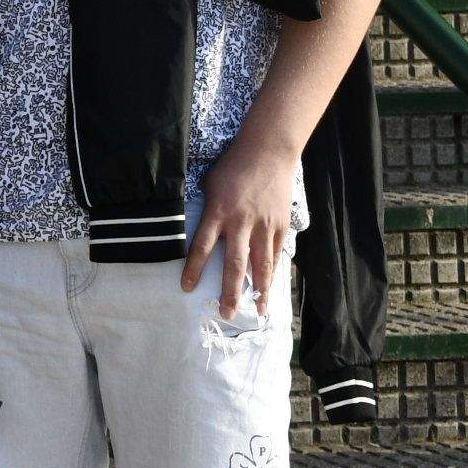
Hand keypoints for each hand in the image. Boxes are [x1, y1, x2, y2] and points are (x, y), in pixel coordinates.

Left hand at [187, 132, 294, 318]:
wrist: (267, 153)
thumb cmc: (232, 168)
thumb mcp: (209, 186)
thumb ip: (206, 212)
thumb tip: (197, 233)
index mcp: (218, 212)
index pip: (202, 246)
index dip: (193, 269)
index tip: (187, 288)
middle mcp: (241, 222)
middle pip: (234, 264)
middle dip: (230, 291)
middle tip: (226, 313)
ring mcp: (263, 225)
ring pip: (260, 264)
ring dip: (258, 290)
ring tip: (257, 312)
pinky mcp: (280, 225)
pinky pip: (275, 254)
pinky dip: (273, 273)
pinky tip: (270, 288)